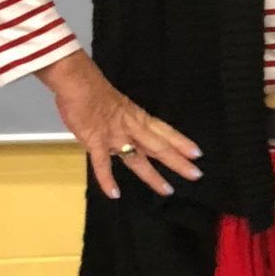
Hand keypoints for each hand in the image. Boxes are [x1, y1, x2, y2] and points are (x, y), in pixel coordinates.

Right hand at [38, 51, 202, 200]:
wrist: (77, 81)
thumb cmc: (94, 90)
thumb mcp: (117, 106)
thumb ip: (123, 124)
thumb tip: (124, 139)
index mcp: (137, 117)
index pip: (165, 131)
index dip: (181, 142)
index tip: (197, 153)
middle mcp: (131, 128)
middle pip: (159, 147)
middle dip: (178, 162)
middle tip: (196, 175)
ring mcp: (114, 136)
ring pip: (138, 158)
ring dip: (153, 175)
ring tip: (167, 190)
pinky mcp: (96, 141)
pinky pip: (102, 164)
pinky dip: (107, 179)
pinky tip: (114, 194)